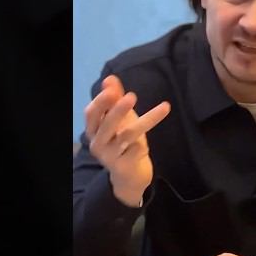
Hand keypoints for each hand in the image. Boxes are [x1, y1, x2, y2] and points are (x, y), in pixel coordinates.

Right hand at [82, 75, 169, 206]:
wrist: (128, 177)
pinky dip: (141, 147)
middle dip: (118, 110)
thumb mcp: (120, 120)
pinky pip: (136, 151)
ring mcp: (109, 157)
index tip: (112, 89)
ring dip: (145, 121)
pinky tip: (144, 148)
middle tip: (132, 96)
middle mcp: (98, 143)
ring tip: (164, 108)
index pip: (92, 113)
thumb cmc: (123, 143)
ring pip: (127, 136)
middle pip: (107, 124)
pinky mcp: (122, 168)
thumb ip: (114, 99)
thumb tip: (110, 79)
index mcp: (93, 130)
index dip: (101, 101)